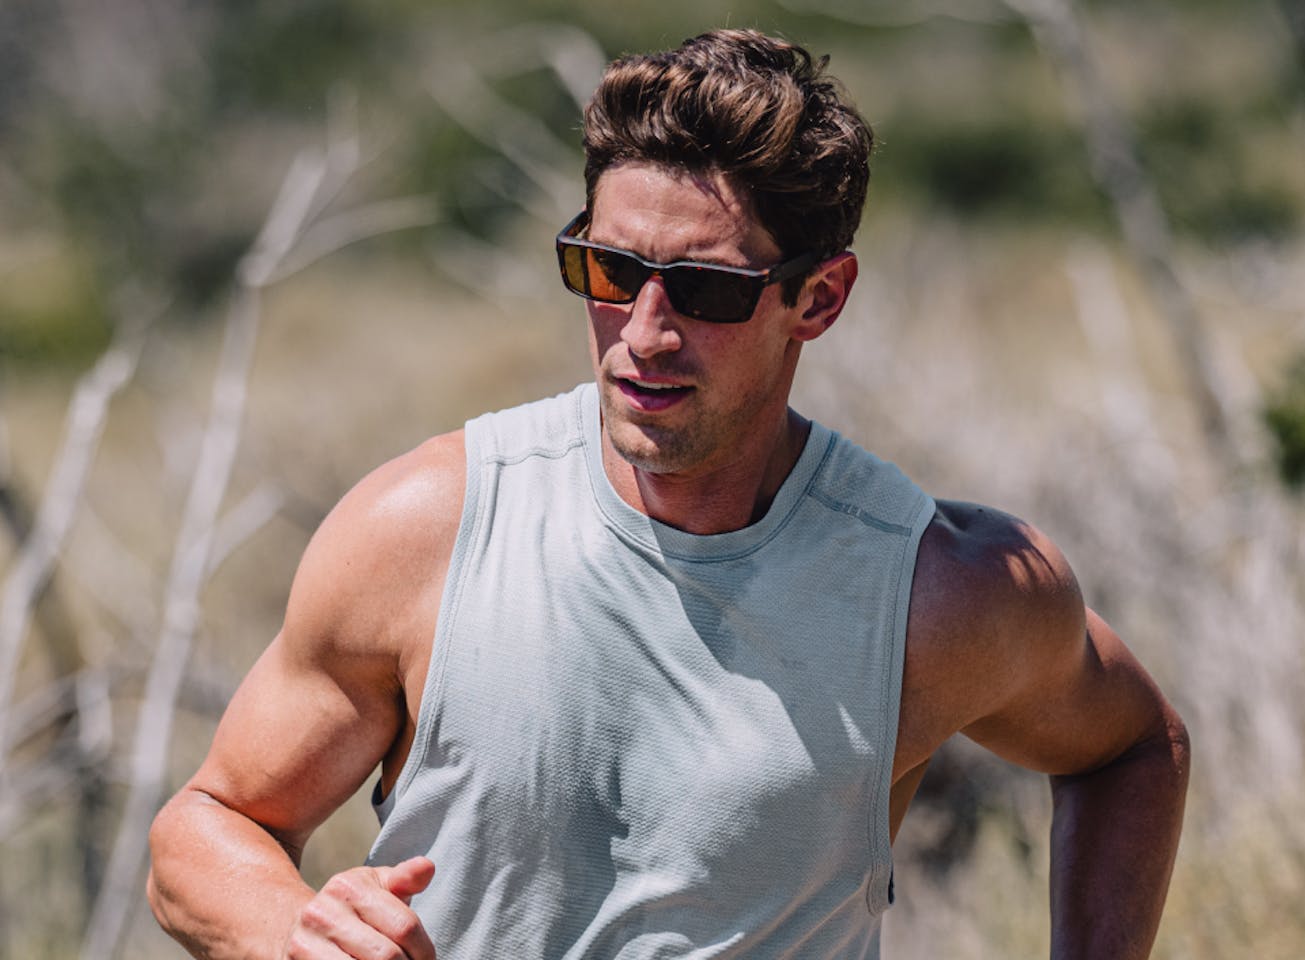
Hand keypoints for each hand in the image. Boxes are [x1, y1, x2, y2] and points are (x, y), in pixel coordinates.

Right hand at [283, 856, 435, 958]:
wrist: (298, 926)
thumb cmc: (353, 906)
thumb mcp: (377, 886)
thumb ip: (405, 880)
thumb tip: (428, 867)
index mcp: (349, 886)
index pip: (404, 926)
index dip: (423, 950)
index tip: (427, 959)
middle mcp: (324, 912)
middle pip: (386, 956)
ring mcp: (304, 943)